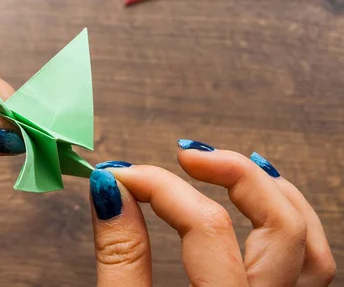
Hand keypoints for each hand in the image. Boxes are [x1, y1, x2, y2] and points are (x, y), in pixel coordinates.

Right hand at [90, 145, 335, 285]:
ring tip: (229, 166)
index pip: (205, 229)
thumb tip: (111, 191)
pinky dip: (291, 223)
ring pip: (311, 247)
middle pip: (281, 228)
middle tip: (185, 156)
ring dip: (273, 192)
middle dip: (234, 175)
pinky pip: (312, 267)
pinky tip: (261, 204)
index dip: (157, 187)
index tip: (117, 175)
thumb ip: (120, 257)